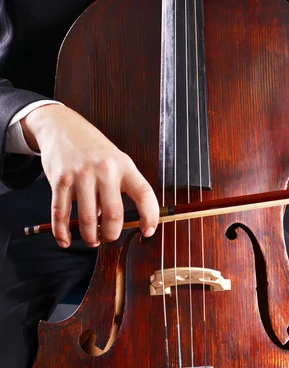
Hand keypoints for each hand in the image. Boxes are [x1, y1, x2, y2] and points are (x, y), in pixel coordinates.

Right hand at [21, 104, 158, 247]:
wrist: (63, 127)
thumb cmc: (93, 149)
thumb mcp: (115, 160)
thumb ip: (118, 188)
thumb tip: (114, 222)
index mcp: (124, 165)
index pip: (144, 193)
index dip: (150, 216)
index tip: (148, 231)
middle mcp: (104, 169)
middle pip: (114, 213)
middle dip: (112, 234)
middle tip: (108, 238)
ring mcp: (81, 174)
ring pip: (88, 218)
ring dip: (90, 236)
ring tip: (92, 239)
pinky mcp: (60, 179)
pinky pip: (61, 213)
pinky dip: (62, 231)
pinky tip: (65, 239)